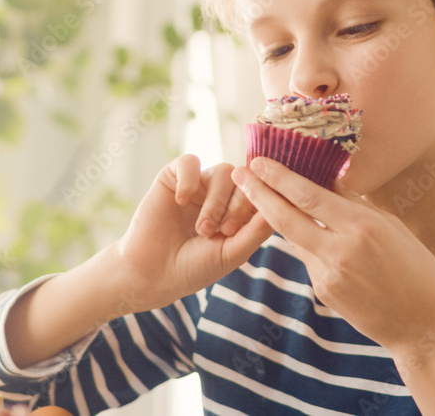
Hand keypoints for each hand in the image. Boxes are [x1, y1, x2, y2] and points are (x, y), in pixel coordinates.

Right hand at [112, 155, 273, 313]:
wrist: (152, 274)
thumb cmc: (194, 268)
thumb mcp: (231, 253)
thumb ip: (256, 230)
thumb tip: (282, 207)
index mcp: (240, 211)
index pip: (262, 191)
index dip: (257, 204)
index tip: (238, 230)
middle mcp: (222, 194)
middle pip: (245, 180)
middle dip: (236, 206)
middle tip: (222, 231)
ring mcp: (199, 185)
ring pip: (222, 171)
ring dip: (215, 201)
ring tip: (202, 228)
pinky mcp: (173, 178)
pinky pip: (190, 162)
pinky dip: (189, 179)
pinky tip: (181, 201)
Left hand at [232, 157, 434, 354]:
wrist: (421, 323)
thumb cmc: (416, 268)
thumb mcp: (393, 227)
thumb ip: (357, 205)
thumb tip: (331, 180)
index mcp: (362, 227)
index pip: (308, 196)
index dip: (279, 177)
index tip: (258, 161)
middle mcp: (340, 250)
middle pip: (285, 217)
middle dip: (258, 193)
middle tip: (239, 173)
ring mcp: (328, 274)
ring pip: (294, 237)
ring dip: (277, 216)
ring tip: (262, 194)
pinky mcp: (323, 291)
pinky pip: (307, 258)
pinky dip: (305, 242)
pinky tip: (307, 232)